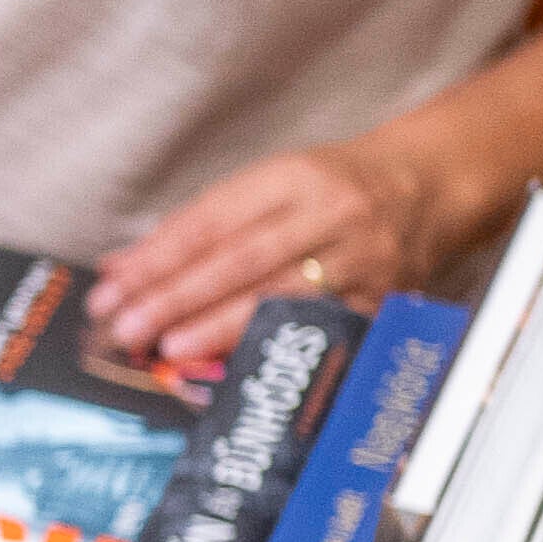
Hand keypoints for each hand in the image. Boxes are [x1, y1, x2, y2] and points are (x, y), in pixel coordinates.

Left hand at [85, 141, 449, 376]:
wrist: (429, 187)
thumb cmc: (335, 188)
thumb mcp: (270, 184)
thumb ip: (198, 225)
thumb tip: (122, 266)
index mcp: (292, 176)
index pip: (211, 221)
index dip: (157, 258)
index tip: (113, 288)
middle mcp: (330, 214)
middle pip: (240, 260)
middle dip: (178, 297)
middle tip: (128, 325)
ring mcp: (360, 258)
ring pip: (280, 296)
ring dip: (218, 326)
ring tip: (170, 347)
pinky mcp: (381, 298)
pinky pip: (322, 328)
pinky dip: (277, 347)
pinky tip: (238, 366)